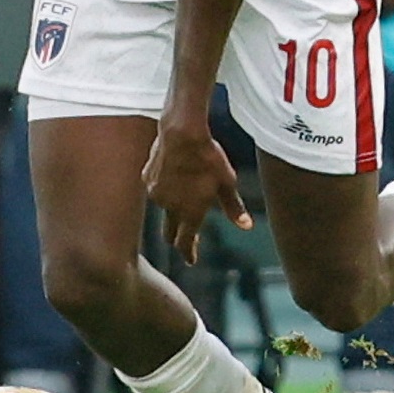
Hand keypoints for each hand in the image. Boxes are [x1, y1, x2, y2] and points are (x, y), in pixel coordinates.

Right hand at [145, 119, 251, 263]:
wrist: (182, 132)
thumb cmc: (209, 157)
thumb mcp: (227, 182)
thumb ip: (233, 207)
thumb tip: (246, 226)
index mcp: (190, 212)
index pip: (185, 242)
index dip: (188, 252)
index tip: (191, 259)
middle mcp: (170, 208)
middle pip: (169, 232)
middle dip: (177, 238)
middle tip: (184, 239)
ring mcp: (156, 194)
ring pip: (163, 209)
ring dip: (172, 209)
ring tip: (184, 195)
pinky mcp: (147, 178)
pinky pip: (156, 189)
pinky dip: (164, 188)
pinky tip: (173, 175)